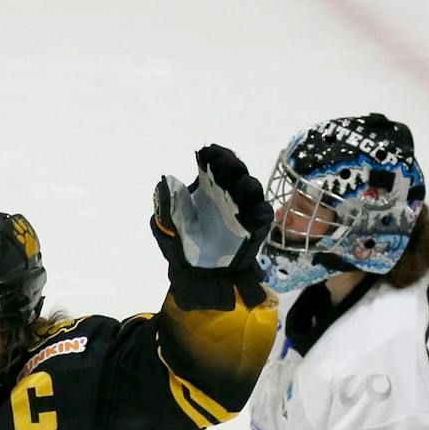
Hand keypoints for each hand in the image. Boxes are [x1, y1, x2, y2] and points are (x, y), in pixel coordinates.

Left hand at [151, 144, 272, 308]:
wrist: (197, 275)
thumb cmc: (183, 245)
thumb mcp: (168, 227)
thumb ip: (167, 206)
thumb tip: (165, 182)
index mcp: (207, 186)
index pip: (215, 160)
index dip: (214, 154)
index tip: (205, 154)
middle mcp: (227, 192)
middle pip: (236, 169)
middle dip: (231, 164)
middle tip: (221, 165)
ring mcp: (242, 208)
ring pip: (252, 188)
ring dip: (246, 185)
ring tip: (237, 190)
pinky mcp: (255, 227)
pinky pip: (263, 214)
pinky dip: (260, 211)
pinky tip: (252, 215)